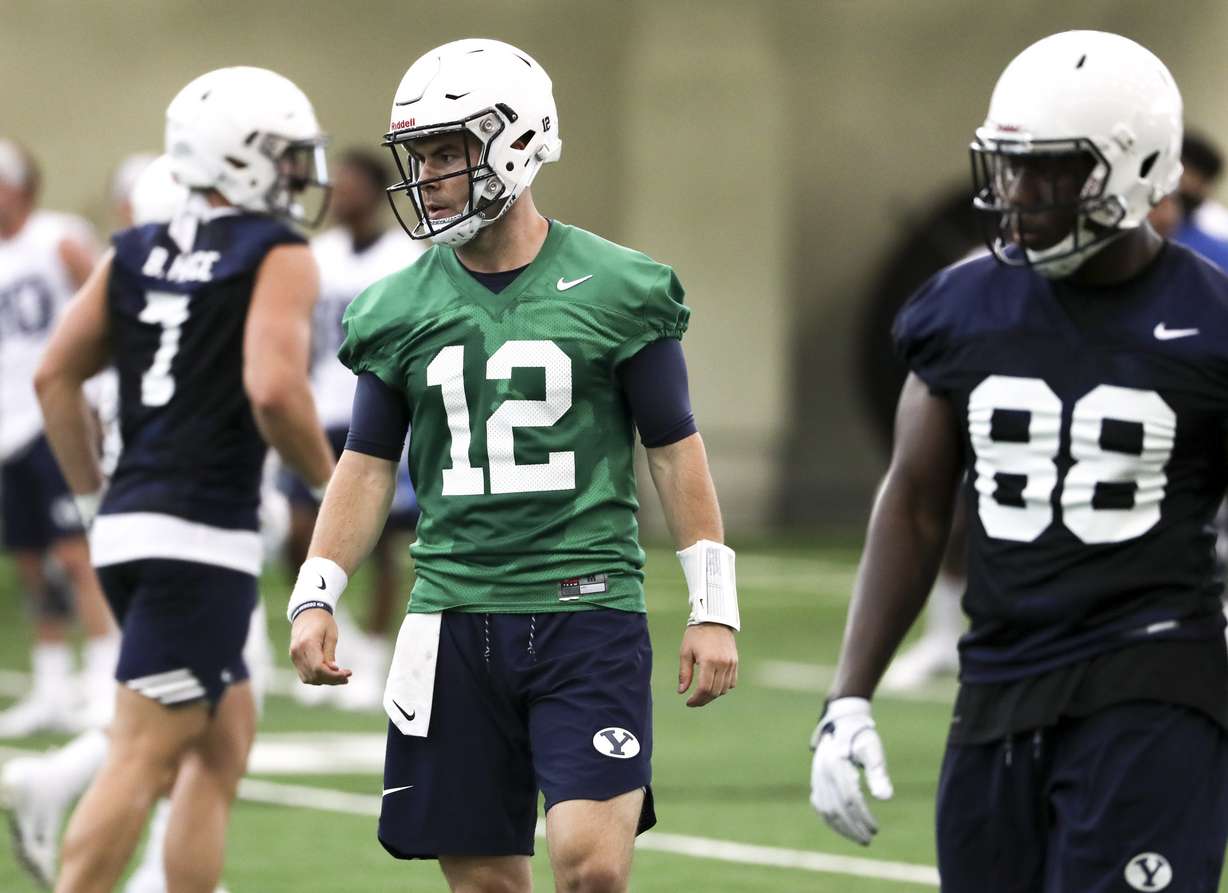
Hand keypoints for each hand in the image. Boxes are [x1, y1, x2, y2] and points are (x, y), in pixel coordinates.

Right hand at [289, 609, 351, 685]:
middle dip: (332, 679)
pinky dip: (317, 678)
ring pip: (309, 678)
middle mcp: (297, 652)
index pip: (319, 668)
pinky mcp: (294, 659)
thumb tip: (334, 670)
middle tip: (347, 677)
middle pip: (314, 675)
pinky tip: (329, 674)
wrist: (307, 613)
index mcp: (307, 643)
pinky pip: (305, 675)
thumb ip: (330, 653)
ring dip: (325, 681)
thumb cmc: (322, 622)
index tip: (347, 674)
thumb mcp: (331, 635)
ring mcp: (294, 656)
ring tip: (340, 677)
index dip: (333, 675)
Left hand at [677, 622, 737, 706]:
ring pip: (724, 689)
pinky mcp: (735, 662)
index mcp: (708, 661)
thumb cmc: (696, 634)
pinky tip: (713, 686)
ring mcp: (731, 663)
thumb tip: (681, 692)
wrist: (714, 619)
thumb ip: (684, 673)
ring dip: (713, 695)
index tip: (688, 702)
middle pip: (714, 691)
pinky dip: (723, 688)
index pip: (704, 688)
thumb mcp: (685, 652)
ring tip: (702, 694)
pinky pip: (732, 682)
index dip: (696, 699)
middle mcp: (722, 664)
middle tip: (694, 702)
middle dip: (703, 700)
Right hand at [809, 697, 892, 844]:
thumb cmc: (862, 736)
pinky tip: (842, 828)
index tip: (876, 829)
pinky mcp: (816, 781)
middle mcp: (823, 772)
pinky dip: (830, 820)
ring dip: (841, 827)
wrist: (842, 721)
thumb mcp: (873, 751)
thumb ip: (878, 773)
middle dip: (852, 827)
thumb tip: (885, 798)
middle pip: (837, 808)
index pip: (850, 799)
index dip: (863, 817)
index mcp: (837, 764)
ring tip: (858, 838)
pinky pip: (820, 805)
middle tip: (868, 840)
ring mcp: (817, 777)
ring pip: (826, 810)